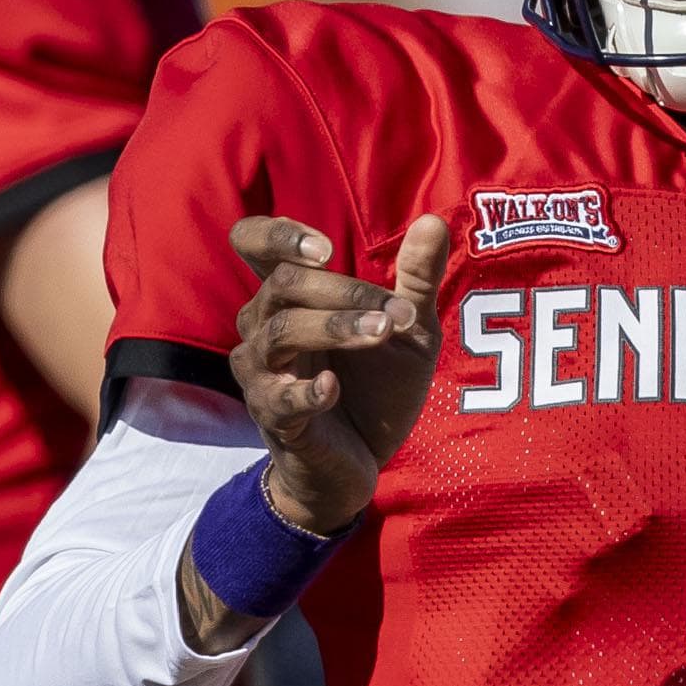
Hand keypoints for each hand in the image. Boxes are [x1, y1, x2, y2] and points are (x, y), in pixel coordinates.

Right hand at [227, 212, 450, 533]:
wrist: (361, 463)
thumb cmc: (374, 386)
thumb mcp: (407, 330)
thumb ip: (417, 279)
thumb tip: (434, 222)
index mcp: (289, 296)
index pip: (251, 242)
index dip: (277, 235)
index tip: (326, 249)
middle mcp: (263, 326)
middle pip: (284, 285)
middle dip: (344, 291)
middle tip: (396, 313)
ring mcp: (263, 374)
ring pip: (280, 332)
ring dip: (335, 327)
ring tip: (383, 332)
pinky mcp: (274, 418)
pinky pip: (278, 398)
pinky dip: (306, 391)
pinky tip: (332, 387)